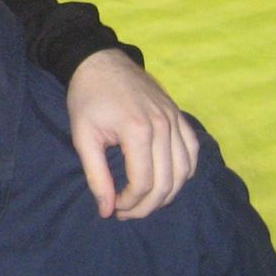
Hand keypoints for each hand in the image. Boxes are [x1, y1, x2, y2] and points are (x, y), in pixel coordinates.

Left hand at [67, 50, 200, 219]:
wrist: (101, 63)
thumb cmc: (87, 99)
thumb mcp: (82, 137)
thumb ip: (96, 176)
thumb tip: (106, 210)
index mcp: (138, 131)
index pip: (144, 183)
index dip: (129, 204)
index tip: (113, 209)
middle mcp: (164, 126)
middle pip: (167, 183)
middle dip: (147, 206)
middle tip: (126, 212)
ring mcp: (175, 120)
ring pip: (184, 172)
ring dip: (167, 194)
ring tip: (144, 202)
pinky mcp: (179, 116)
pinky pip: (192, 152)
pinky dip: (184, 172)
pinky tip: (167, 182)